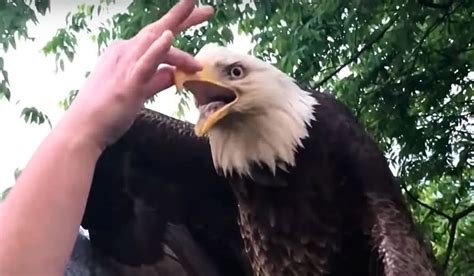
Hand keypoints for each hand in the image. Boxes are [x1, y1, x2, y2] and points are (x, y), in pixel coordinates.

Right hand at [60, 0, 212, 150]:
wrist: (82, 128)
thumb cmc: (107, 111)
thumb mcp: (137, 91)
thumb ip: (156, 80)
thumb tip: (173, 75)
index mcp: (124, 53)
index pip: (156, 35)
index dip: (177, 23)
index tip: (197, 13)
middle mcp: (124, 53)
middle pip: (158, 30)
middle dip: (183, 16)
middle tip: (208, 10)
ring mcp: (125, 66)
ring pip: (155, 41)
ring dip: (178, 28)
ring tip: (204, 23)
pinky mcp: (128, 84)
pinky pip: (145, 64)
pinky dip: (157, 49)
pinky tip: (169, 36)